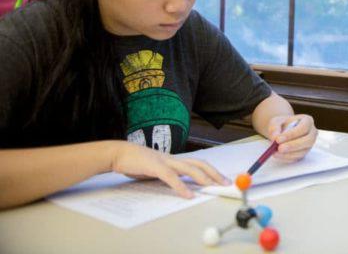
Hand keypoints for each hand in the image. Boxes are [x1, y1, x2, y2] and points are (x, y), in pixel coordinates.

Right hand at [109, 141, 228, 198]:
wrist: (119, 154)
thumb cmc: (137, 163)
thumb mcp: (156, 170)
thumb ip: (169, 176)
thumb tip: (183, 186)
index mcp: (175, 160)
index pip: (198, 163)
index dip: (212, 170)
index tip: (223, 179)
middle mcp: (173, 158)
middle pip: (200, 163)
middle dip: (214, 173)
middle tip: (226, 183)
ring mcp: (165, 161)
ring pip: (189, 168)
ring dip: (203, 178)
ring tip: (213, 186)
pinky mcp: (154, 167)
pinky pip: (171, 177)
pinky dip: (181, 186)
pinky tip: (188, 195)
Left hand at [266, 114, 316, 161]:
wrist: (282, 131)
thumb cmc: (282, 124)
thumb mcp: (276, 122)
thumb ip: (274, 128)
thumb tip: (275, 137)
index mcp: (307, 121)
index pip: (303, 127)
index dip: (292, 134)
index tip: (278, 139)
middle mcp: (312, 133)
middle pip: (308, 140)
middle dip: (293, 145)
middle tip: (279, 148)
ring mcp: (309, 145)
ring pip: (303, 151)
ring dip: (288, 154)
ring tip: (275, 152)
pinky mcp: (304, 154)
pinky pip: (297, 158)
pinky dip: (286, 158)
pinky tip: (278, 155)